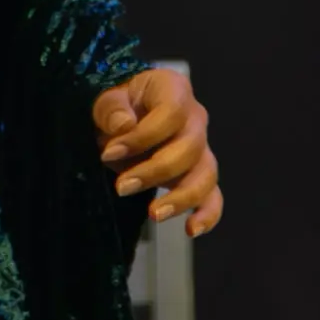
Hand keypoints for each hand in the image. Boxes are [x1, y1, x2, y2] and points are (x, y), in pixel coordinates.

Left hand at [93, 68, 222, 237]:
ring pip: (205, 175)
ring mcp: (201, 148)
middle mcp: (195, 118)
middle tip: (121, 187)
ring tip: (153, 214)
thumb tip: (125, 125)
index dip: (143, 136)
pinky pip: (213, 195)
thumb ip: (111, 109)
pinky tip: (192, 229)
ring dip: (181, 197)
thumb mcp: (105, 98)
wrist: (123, 116)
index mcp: (174, 90)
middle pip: (190, 148)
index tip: (110, 152)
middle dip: (154, 171)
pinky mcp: (199, 174)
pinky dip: (207, 214)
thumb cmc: (117, 104)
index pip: (171, 113)